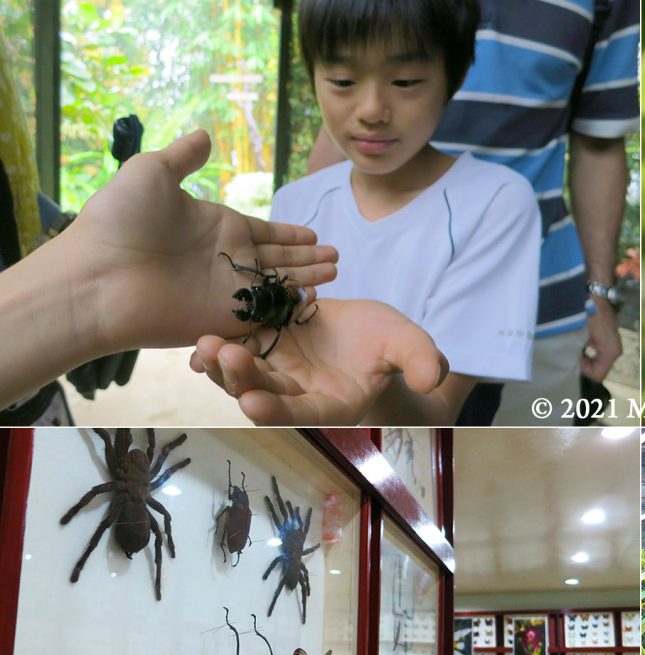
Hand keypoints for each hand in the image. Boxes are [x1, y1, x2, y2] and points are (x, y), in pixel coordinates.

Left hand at [69, 129, 337, 350]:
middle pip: (278, 259)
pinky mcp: (227, 319)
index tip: (315, 234)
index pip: (265, 231)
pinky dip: (291, 307)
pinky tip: (317, 299)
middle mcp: (227, 259)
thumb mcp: (151, 172)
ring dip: (307, 280)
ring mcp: (228, 291)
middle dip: (308, 259)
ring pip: (278, 285)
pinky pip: (267, 313)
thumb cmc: (119, 221)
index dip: (291, 234)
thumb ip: (183, 156)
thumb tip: (205, 134)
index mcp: (217, 226)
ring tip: (335, 272)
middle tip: (337, 258)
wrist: (97, 277)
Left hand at [189, 298, 449, 424]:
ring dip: (221, 366)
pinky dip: (215, 350)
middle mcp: (298, 395)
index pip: (302, 413)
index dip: (278, 411)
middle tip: (226, 357)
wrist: (366, 325)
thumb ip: (420, 360)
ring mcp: (275, 372)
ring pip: (241, 376)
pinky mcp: (261, 346)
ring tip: (207, 344)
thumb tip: (430, 379)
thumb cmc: (391, 340)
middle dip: (241, 381)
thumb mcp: (410, 344)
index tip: (255, 405)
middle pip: (263, 395)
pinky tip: (200, 339)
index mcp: (332, 405)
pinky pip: (234, 349)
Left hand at [580, 296, 622, 382]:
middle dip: (584, 365)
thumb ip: (577, 353)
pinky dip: (588, 350)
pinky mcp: (609, 338)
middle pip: (598, 369)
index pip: (597, 375)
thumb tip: (569, 365)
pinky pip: (598, 353)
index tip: (574, 356)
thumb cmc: (588, 312)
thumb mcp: (580, 334)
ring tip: (575, 348)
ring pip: (598, 362)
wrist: (596, 293)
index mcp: (612, 351)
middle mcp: (615, 350)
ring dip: (586, 358)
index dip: (583, 369)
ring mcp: (613, 344)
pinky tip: (579, 341)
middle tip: (572, 354)